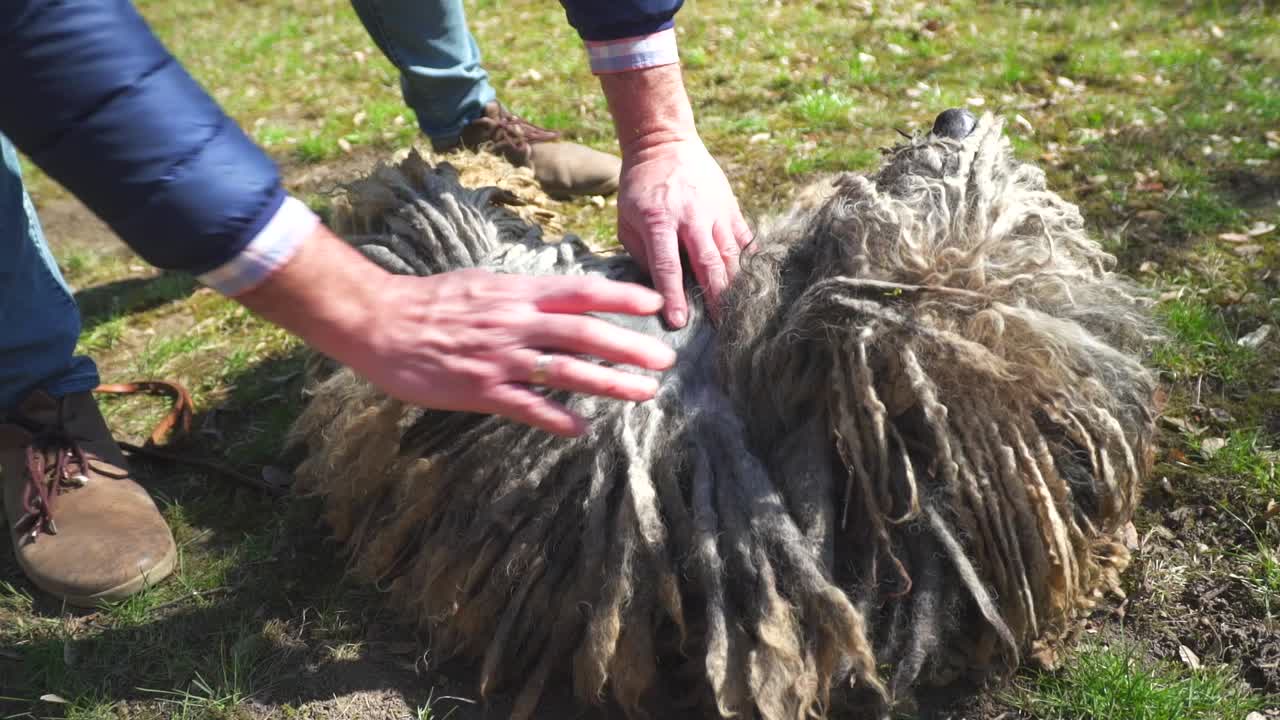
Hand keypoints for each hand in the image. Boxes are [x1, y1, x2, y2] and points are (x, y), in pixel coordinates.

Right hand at [236, 225, 674, 436]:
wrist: (381, 322)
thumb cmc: (433, 302)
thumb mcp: (484, 285)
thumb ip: (524, 297)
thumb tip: (563, 304)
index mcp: (517, 294)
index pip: (580, 291)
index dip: (620, 295)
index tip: (653, 303)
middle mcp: (515, 322)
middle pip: (584, 333)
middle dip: (629, 346)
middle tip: (665, 359)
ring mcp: (500, 358)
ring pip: (566, 371)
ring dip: (609, 384)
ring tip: (643, 393)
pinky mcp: (481, 390)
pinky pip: (528, 407)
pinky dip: (557, 419)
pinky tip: (581, 429)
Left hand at [599, 63, 751, 327]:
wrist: (663, 143)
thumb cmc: (638, 187)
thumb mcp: (626, 220)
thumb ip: (641, 254)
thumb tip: (658, 288)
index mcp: (659, 221)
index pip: (668, 267)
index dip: (674, 297)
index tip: (679, 323)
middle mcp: (691, 217)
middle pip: (708, 264)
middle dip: (715, 298)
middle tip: (721, 326)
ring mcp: (715, 210)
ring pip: (730, 255)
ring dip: (734, 285)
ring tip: (737, 310)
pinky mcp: (729, 206)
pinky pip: (743, 238)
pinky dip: (746, 260)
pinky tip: (750, 280)